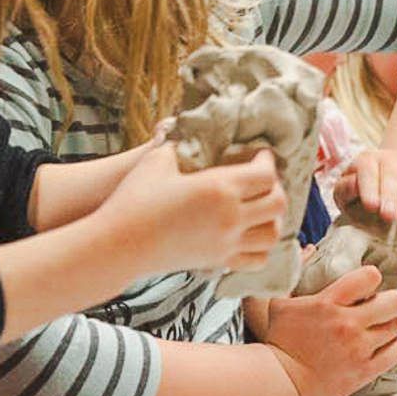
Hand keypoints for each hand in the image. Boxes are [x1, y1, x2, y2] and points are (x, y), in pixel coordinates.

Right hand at [100, 145, 285, 274]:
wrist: (118, 244)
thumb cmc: (134, 199)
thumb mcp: (159, 158)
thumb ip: (184, 143)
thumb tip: (195, 133)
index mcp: (219, 188)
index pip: (265, 174)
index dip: (267, 161)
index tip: (260, 154)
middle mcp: (230, 217)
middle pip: (278, 204)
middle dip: (277, 188)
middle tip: (265, 180)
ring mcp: (226, 244)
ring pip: (272, 235)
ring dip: (273, 218)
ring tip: (262, 207)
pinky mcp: (217, 262)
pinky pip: (256, 259)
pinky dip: (261, 246)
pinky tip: (249, 233)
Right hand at [263, 266, 396, 395]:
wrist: (282, 382)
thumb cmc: (280, 340)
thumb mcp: (281, 302)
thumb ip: (297, 272)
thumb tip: (310, 248)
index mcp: (328, 303)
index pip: (370, 276)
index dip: (370, 278)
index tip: (365, 285)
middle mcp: (347, 324)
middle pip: (394, 301)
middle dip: (389, 301)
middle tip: (378, 306)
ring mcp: (358, 349)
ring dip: (390, 323)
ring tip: (378, 326)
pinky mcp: (365, 371)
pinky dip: (393, 345)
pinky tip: (382, 343)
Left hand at [335, 149, 396, 224]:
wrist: (387, 190)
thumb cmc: (362, 195)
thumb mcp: (346, 193)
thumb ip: (345, 189)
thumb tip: (354, 185)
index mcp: (367, 160)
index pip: (368, 170)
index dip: (369, 188)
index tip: (371, 206)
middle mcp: (392, 159)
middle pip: (393, 174)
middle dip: (390, 196)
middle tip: (388, 215)